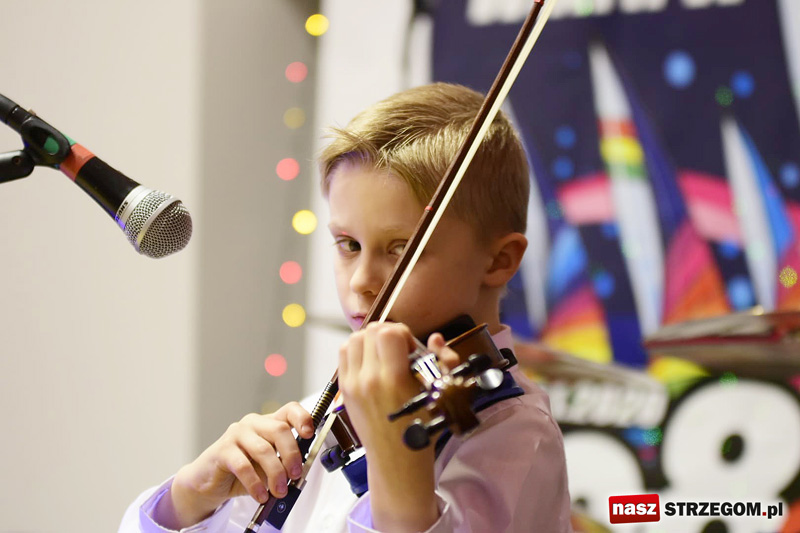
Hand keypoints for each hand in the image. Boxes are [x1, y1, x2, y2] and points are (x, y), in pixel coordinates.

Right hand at [154, 403, 313, 529]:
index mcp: (268, 423)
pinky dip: (255, 483)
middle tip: (295, 475)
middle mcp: (253, 423)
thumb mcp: (268, 465)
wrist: (208, 481)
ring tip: (279, 491)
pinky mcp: (222, 450)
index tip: (309, 434)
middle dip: (292, 454)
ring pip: (263, 449)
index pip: (289, 410)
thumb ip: (283, 462)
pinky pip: (243, 466)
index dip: (303, 419)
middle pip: (280, 429)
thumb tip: (299, 471)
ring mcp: (236, 434)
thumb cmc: (242, 470)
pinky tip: (260, 495)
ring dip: (275, 473)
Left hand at [337, 322, 459, 531]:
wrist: (397, 459)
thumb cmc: (420, 430)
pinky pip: (344, 355)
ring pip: (353, 339)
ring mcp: (352, 384)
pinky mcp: (344, 389)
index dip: (403, 333)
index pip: (388, 333)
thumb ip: (443, 360)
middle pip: (369, 331)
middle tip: (399, 350)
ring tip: (384, 354)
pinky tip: (372, 362)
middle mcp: (368, 380)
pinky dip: (357, 350)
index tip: (411, 348)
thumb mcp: (439, 393)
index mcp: (393, 381)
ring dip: (370, 340)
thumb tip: (434, 339)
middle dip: (388, 333)